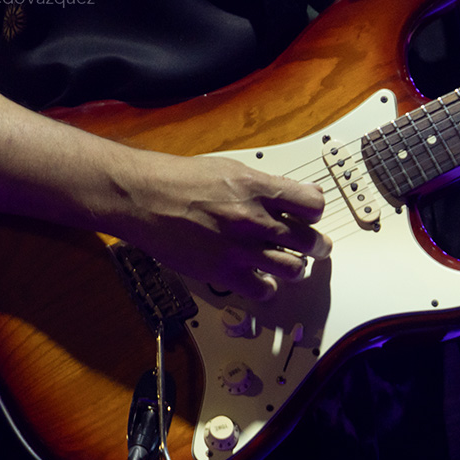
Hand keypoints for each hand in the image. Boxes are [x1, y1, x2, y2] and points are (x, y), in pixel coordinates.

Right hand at [116, 151, 331, 301]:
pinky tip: (264, 281)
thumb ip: (263, 185)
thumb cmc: (179, 180)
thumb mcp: (229, 168)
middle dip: (317, 245)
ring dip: (297, 268)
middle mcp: (254, 219)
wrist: (143, 197)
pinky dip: (268, 288)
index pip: (313, 204)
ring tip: (293, 266)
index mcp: (258, 188)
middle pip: (309, 240)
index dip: (315, 212)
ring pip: (293, 269)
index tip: (312, 216)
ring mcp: (240, 249)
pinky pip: (263, 290)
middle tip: (317, 247)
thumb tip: (290, 195)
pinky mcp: (223, 272)